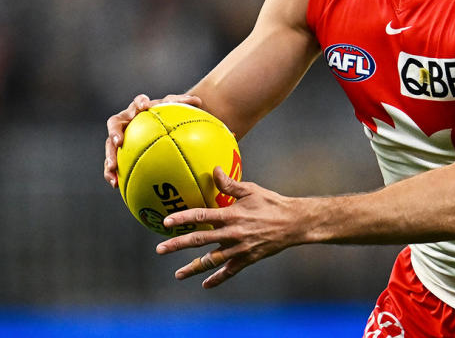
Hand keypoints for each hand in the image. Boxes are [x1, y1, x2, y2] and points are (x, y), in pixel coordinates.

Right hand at [103, 93, 202, 187]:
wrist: (158, 124)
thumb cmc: (167, 114)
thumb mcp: (175, 108)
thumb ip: (184, 103)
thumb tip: (198, 101)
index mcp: (140, 108)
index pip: (138, 102)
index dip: (140, 102)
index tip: (144, 107)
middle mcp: (126, 120)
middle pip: (115, 123)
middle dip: (115, 132)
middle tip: (119, 142)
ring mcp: (120, 135)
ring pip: (110, 145)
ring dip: (109, 156)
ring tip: (113, 169)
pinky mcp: (118, 151)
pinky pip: (112, 162)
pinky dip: (112, 173)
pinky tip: (116, 184)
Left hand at [155, 167, 300, 287]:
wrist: (294, 223)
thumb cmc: (271, 203)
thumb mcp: (251, 190)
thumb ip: (230, 184)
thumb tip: (214, 170)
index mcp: (232, 214)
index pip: (202, 215)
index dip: (183, 218)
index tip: (167, 221)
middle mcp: (233, 233)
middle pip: (200, 240)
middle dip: (178, 244)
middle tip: (160, 249)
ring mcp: (240, 248)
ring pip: (212, 261)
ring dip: (193, 268)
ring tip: (178, 274)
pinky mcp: (248, 258)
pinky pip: (230, 271)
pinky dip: (217, 279)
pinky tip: (205, 284)